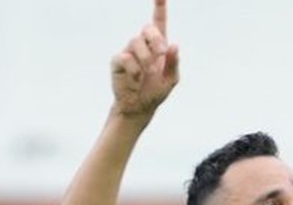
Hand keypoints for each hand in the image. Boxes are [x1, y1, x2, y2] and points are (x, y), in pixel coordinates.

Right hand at [110, 0, 179, 116]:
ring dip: (146, 57)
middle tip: (161, 53)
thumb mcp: (170, 79)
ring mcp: (129, 51)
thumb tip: (174, 45)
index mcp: (158, 47)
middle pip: (147, 28)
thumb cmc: (155, 91)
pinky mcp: (117, 61)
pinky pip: (125, 57)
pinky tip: (137, 78)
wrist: (139, 107)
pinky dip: (134, 68)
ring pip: (136, 42)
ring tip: (148, 72)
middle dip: (156, 39)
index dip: (159, 7)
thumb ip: (173, 63)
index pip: (159, 22)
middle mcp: (143, 45)